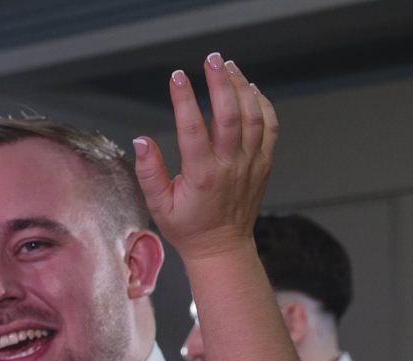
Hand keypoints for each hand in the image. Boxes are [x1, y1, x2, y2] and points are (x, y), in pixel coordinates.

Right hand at [132, 54, 275, 263]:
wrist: (222, 248)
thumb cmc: (188, 228)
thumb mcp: (159, 207)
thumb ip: (149, 173)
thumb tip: (142, 141)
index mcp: (202, 175)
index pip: (193, 128)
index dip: (184, 99)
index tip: (176, 77)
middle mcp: (230, 166)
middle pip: (230, 114)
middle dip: (220, 82)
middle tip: (210, 60)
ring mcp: (251, 163)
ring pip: (253, 116)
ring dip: (242, 87)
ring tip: (228, 67)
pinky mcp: (264, 163)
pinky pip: (270, 127)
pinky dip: (263, 104)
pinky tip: (251, 89)